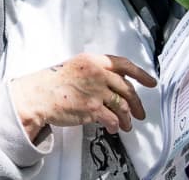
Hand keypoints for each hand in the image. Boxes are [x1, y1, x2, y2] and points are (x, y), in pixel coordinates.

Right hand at [9, 53, 157, 140]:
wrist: (37, 96)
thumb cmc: (52, 83)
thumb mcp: (75, 67)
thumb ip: (96, 71)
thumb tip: (116, 83)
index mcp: (92, 60)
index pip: (123, 64)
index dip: (141, 74)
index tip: (151, 82)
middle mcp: (97, 73)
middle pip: (127, 88)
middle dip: (137, 104)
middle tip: (140, 113)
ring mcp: (96, 91)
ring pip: (123, 106)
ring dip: (127, 119)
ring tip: (127, 125)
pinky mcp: (92, 108)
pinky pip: (113, 119)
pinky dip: (116, 126)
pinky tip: (113, 128)